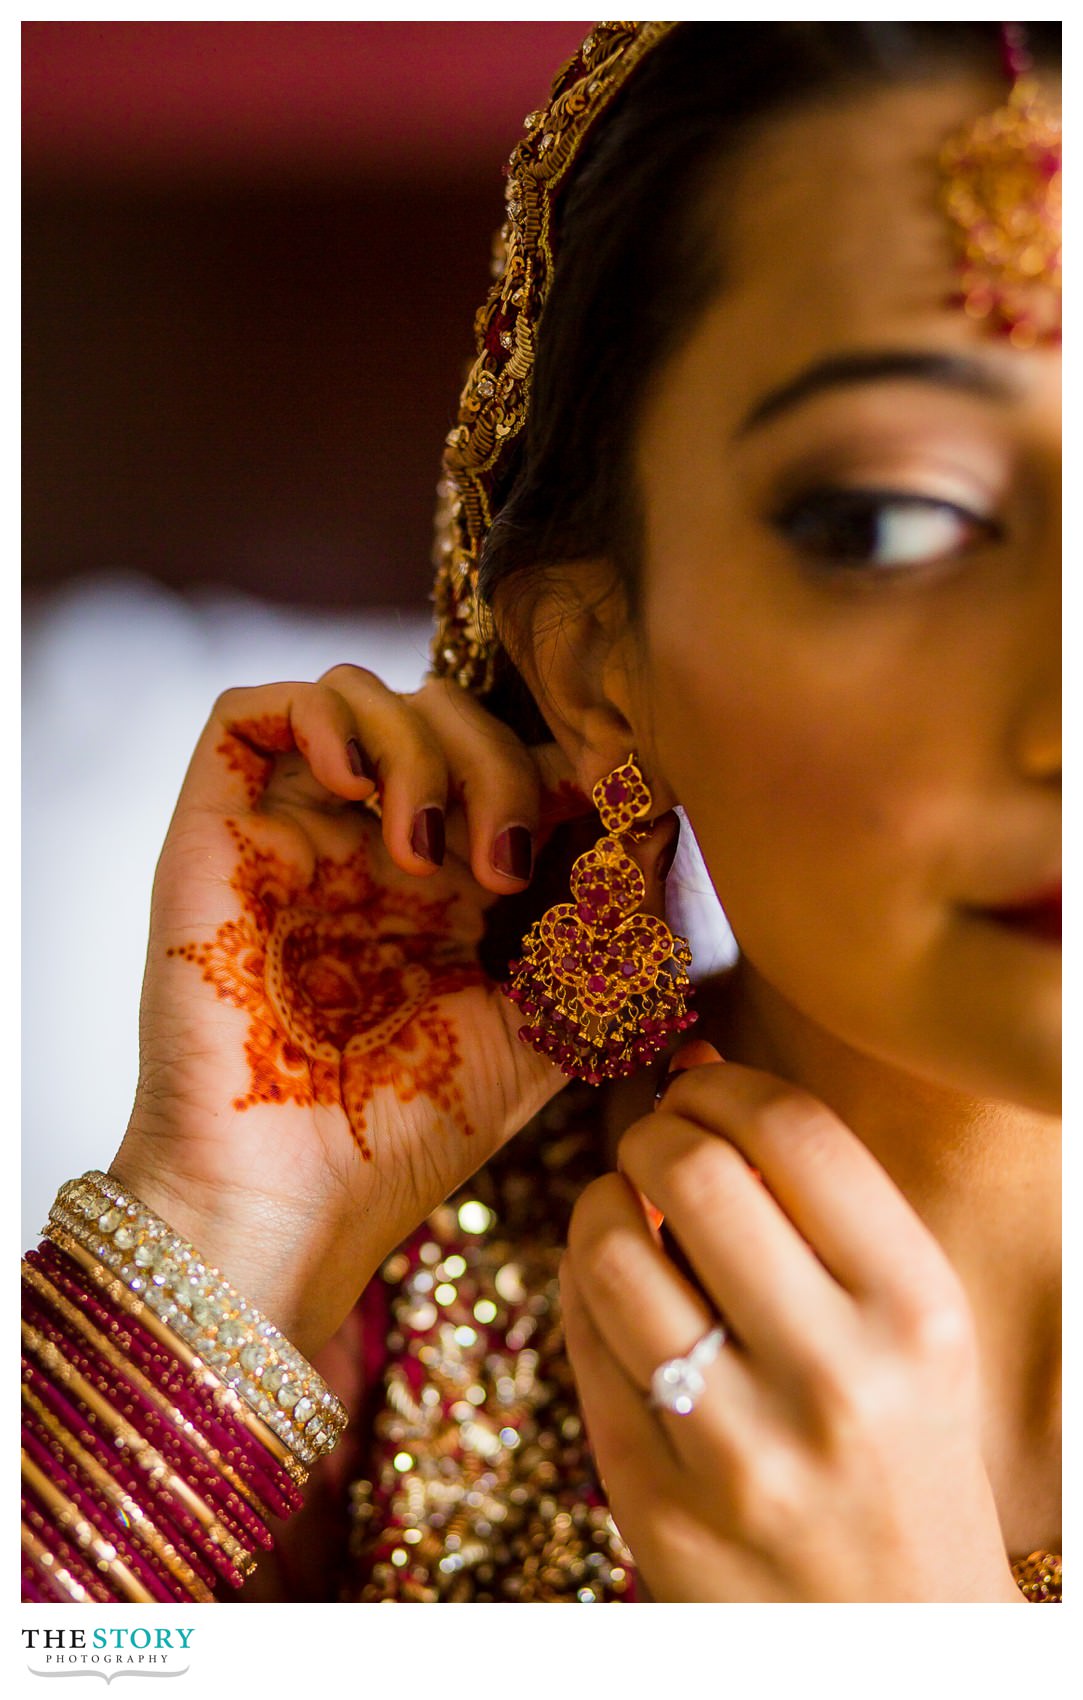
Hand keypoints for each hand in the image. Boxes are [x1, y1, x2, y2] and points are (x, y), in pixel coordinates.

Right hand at [110, 665, 634, 1356]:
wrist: (285, 1199)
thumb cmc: (406, 1135)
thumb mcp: (543, 1036)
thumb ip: (606, 946)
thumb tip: (658, 837)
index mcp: (452, 886)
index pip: (514, 763)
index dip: (566, 761)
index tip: (614, 801)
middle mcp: (372, 844)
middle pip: (451, 716)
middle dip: (501, 764)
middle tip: (506, 867)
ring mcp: (298, 831)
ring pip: (366, 696)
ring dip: (420, 748)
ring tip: (423, 857)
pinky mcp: (220, 828)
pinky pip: (257, 709)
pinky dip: (320, 716)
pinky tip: (355, 789)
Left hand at [561, 1042, 1023, 1600]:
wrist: (897, 1638)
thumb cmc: (901, 1444)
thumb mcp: (908, 1321)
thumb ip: (817, 1199)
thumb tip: (695, 1061)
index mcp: (915, 1310)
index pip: (794, 1129)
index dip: (723, 1082)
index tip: (701, 1086)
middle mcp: (832, 1376)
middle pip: (693, 1168)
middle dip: (654, 1130)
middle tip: (657, 1143)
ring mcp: (735, 1447)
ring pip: (610, 1248)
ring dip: (602, 1203)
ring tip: (628, 1214)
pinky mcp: (653, 1498)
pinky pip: (579, 1336)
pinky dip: (582, 1285)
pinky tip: (616, 1292)